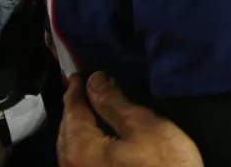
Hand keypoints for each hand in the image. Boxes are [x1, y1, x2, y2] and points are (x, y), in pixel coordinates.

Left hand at [58, 73, 201, 166]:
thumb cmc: (164, 164)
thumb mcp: (143, 126)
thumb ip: (113, 102)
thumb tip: (93, 80)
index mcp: (80, 150)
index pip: (72, 112)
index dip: (76, 90)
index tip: (79, 73)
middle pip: (66, 131)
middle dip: (74, 108)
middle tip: (82, 88)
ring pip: (71, 148)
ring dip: (78, 127)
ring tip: (90, 109)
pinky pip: (80, 160)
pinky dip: (85, 143)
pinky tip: (97, 138)